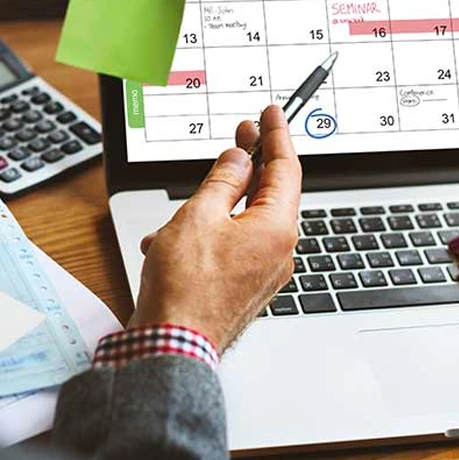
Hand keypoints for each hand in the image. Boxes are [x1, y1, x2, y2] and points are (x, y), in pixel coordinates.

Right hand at [129, 106, 300, 351]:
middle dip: (250, 163)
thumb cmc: (186, 289)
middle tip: (243, 133)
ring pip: (244, 221)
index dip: (277, 136)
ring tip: (184, 204)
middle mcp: (279, 250)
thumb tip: (239, 160)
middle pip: (269, 193)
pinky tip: (172, 240)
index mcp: (277, 228)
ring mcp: (263, 271)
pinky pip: (232, 246)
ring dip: (215, 206)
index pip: (286, 168)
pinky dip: (207, 234)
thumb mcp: (199, 216)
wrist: (172, 346)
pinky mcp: (245, 286)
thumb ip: (222, 181)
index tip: (271, 113)